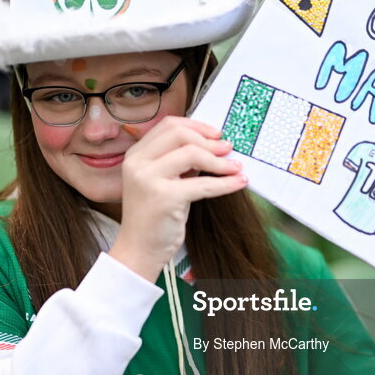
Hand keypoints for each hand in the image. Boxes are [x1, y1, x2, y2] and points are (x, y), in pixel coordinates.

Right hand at [109, 117, 245, 282]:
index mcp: (135, 155)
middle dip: (209, 140)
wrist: (138, 250)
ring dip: (219, 161)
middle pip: (180, 134)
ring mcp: (148, 179)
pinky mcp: (165, 198)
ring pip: (192, 154)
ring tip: (235, 167)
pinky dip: (225, 183)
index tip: (216, 134)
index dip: (197, 126)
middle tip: (227, 149)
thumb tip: (212, 145)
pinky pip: (203, 184)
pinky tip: (238, 183)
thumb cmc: (153, 217)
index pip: (169, 125)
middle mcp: (138, 163)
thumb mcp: (161, 181)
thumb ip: (178, 162)